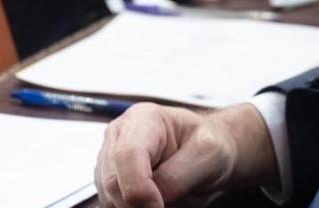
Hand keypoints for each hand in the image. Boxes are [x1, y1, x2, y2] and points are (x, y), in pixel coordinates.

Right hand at [95, 103, 277, 207]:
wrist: (205, 154)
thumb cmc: (207, 146)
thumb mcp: (208, 154)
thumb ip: (177, 176)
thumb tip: (150, 201)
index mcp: (143, 119)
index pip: (127, 155)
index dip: (138, 188)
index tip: (159, 206)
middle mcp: (119, 137)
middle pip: (113, 181)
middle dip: (138, 203)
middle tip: (167, 206)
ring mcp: (109, 161)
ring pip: (110, 198)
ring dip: (136, 207)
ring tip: (166, 199)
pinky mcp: (109, 184)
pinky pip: (113, 206)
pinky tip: (153, 202)